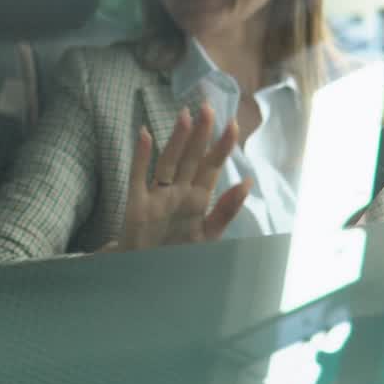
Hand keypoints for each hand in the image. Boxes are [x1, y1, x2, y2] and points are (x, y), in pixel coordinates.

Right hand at [115, 104, 250, 251]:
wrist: (145, 276)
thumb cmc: (175, 255)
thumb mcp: (208, 237)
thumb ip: (226, 210)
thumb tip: (247, 181)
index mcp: (197, 199)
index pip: (212, 167)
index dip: (221, 146)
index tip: (232, 124)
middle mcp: (177, 192)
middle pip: (191, 158)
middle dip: (201, 134)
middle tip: (208, 108)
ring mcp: (156, 195)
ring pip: (168, 161)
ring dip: (176, 140)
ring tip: (185, 116)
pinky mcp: (136, 203)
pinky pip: (138, 175)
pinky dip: (141, 156)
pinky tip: (145, 135)